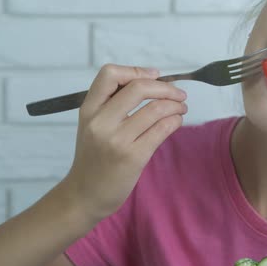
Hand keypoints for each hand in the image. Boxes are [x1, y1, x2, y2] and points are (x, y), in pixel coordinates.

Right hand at [63, 64, 187, 222]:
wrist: (85, 195)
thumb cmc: (94, 158)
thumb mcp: (92, 126)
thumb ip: (112, 104)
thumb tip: (151, 82)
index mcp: (88, 110)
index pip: (109, 75)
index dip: (136, 70)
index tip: (155, 75)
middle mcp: (101, 122)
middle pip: (138, 88)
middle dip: (166, 88)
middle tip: (179, 93)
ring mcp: (117, 140)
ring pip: (155, 109)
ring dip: (176, 105)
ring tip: (182, 107)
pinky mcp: (134, 156)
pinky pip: (162, 129)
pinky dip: (175, 121)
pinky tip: (177, 121)